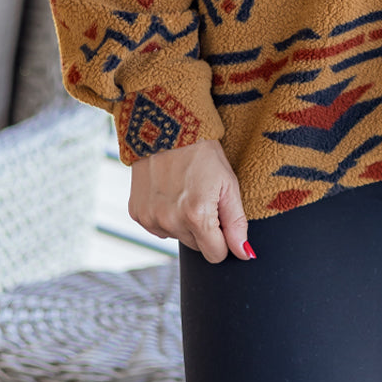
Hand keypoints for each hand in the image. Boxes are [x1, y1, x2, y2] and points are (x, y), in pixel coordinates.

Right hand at [128, 138, 254, 262]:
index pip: (215, 255)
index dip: (223, 240)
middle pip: (197, 247)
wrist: (167, 127)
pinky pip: (158, 228)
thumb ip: (237, 222)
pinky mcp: (137, 213)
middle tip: (204, 197)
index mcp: (196, 215)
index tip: (222, 219)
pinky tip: (169, 193)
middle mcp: (170, 221)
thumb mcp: (228, 184)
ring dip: (184, 223)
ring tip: (185, 191)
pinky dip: (166, 216)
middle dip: (204, 229)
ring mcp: (150, 218)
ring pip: (177, 237)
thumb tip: (244, 254)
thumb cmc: (203, 153)